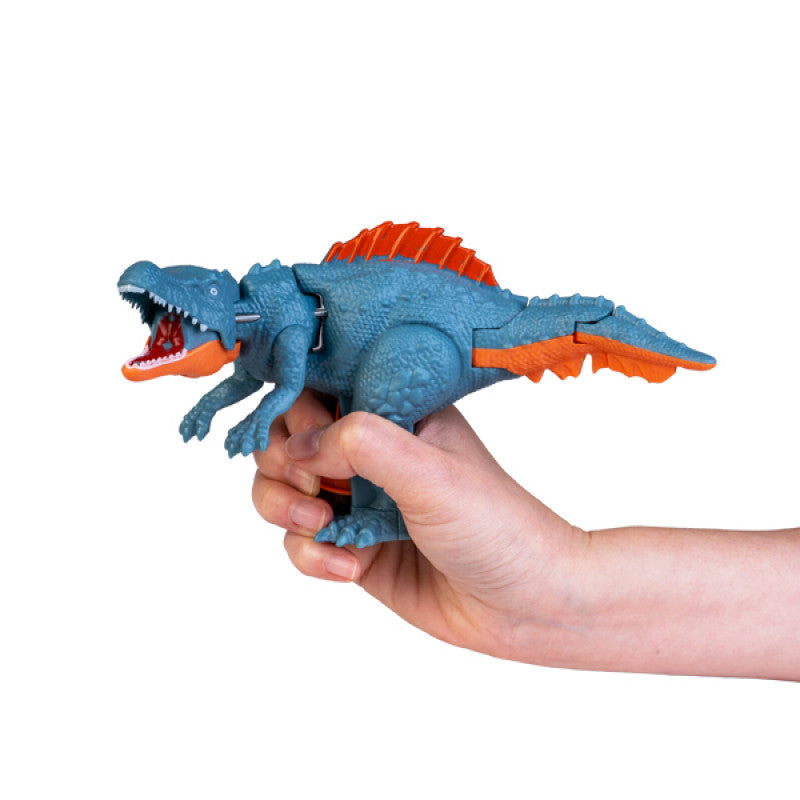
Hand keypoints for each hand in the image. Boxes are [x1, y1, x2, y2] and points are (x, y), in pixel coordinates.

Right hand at [251, 390, 586, 660]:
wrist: (525, 606)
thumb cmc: (495, 525)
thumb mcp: (431, 473)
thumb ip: (362, 445)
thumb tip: (297, 445)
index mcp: (393, 414)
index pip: (318, 393)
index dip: (296, 415)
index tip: (306, 442)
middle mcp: (370, 453)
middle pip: (285, 442)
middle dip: (281, 467)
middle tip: (310, 491)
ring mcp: (359, 501)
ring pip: (281, 492)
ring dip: (284, 510)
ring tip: (321, 527)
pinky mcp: (354, 547)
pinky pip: (300, 544)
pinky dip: (311, 556)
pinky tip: (350, 568)